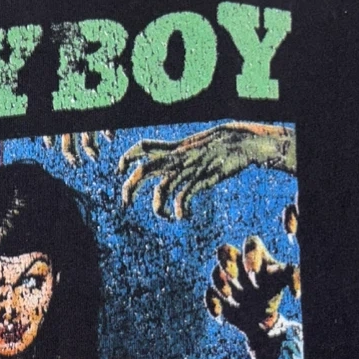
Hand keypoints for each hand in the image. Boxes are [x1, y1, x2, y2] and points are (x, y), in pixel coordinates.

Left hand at [118, 122, 295, 218]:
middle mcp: (176, 158)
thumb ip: (177, 151)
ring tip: (163, 216)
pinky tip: (181, 216)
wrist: (238, 142)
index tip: (120, 170)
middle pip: (145, 170)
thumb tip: (167, 156)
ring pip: (161, 188)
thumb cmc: (216, 144)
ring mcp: (186, 169)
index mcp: (173, 148)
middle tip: (125, 203)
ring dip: (157, 207)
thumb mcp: (192, 144)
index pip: (143, 146)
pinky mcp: (200, 179)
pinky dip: (179, 208)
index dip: (128, 157)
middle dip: (131, 187)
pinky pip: (183, 196)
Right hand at [205, 230, 299, 341]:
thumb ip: (294, 279)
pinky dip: (211, 303)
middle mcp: (237, 263)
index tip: (254, 272)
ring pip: (215, 272)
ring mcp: (225, 278)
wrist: (261, 317)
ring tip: (228, 296)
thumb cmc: (273, 291)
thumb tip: (297, 291)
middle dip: (226, 261)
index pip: (250, 244)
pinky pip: (209, 294)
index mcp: (256, 255)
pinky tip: (218, 314)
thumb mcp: (285, 282)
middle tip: (232, 275)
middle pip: (224, 250)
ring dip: (219, 283)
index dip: (250, 254)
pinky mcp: (217, 294)